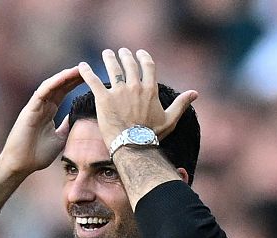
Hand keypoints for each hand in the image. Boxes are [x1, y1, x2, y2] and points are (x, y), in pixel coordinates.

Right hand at [0, 66, 83, 176]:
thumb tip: (77, 118)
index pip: (63, 93)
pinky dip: (53, 83)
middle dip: (72, 77)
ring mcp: (35, 107)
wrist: (22, 165)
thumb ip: (66, 126)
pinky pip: (42, 92)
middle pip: (59, 86)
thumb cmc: (37, 154)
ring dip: (64, 77)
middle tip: (87, 68)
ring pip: (51, 86)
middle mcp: (42, 106)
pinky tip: (64, 77)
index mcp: (49, 112)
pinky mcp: (29, 110)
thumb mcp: (59, 138)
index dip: (75, 84)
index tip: (90, 77)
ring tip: (78, 69)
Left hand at [77, 48, 197, 143]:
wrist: (134, 146)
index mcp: (150, 90)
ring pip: (113, 68)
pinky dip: (86, 72)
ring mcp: (118, 92)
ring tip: (106, 53)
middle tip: (121, 52)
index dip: (143, 57)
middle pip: (129, 64)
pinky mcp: (103, 99)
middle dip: (125, 56)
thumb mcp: (170, 119)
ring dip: (109, 58)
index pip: (148, 66)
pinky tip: (81, 66)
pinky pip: (93, 81)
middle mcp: (135, 87)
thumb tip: (195, 93)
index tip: (139, 53)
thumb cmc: (152, 136)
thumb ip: (181, 104)